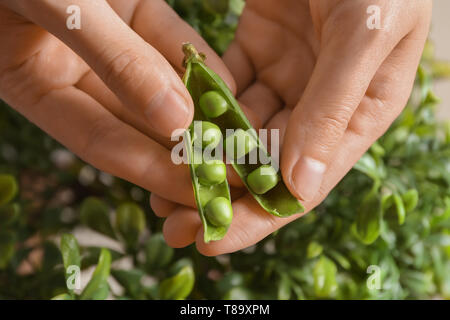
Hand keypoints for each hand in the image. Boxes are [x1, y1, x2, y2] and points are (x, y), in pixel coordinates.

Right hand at [0, 0, 233, 205]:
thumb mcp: (57, 2)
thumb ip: (115, 60)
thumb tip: (174, 121)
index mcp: (36, 85)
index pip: (103, 143)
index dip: (151, 170)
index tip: (198, 192)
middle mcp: (73, 71)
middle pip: (137, 123)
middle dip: (185, 152)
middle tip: (233, 178)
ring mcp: (106, 43)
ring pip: (160, 86)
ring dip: (201, 112)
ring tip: (242, 143)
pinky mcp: (131, 12)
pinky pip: (171, 45)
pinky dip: (200, 64)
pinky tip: (231, 87)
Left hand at [153, 0, 431, 254]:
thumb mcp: (364, 34)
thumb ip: (332, 108)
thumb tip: (300, 186)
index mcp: (361, 112)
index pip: (306, 181)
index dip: (258, 215)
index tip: (212, 237)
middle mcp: (322, 104)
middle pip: (266, 164)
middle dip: (220, 196)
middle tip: (174, 225)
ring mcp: (288, 78)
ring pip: (239, 131)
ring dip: (202, 159)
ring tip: (160, 187)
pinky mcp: (257, 50)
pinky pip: (222, 87)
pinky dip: (197, 108)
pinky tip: (169, 131)